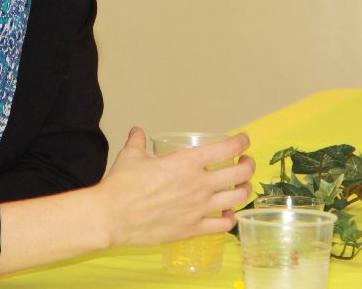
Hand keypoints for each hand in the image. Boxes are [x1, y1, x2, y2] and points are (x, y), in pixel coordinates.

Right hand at [92, 127, 254, 246]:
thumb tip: (138, 132)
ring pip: (237, 199)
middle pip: (240, 174)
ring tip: (242, 186)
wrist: (112, 216)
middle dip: (248, 165)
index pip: (226, 149)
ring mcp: (198, 209)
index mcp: (186, 162)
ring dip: (244, 190)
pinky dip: (230, 218)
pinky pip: (223, 225)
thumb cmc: (121, 185)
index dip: (240, 142)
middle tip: (246, 162)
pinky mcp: (193, 229)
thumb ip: (138, 141)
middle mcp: (198, 185)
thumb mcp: (131, 156)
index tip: (243, 140)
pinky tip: (227, 213)